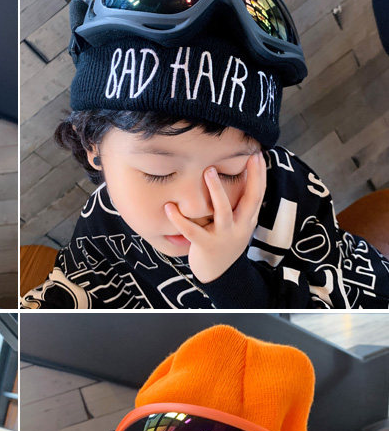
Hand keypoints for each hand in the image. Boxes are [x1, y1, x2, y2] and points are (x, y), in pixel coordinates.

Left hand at [164, 151, 265, 282]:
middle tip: (245, 156)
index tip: (259, 155)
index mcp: (247, 220)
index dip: (260, 175)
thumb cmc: (224, 243)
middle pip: (250, 200)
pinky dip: (179, 219)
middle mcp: (239, 227)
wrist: (219, 275)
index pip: (258, 194)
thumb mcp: (237, 224)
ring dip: (216, 191)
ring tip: (208, 171)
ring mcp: (223, 236)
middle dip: (250, 178)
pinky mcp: (205, 246)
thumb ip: (237, 206)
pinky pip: (191, 231)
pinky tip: (169, 207)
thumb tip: (237, 178)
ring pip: (222, 212)